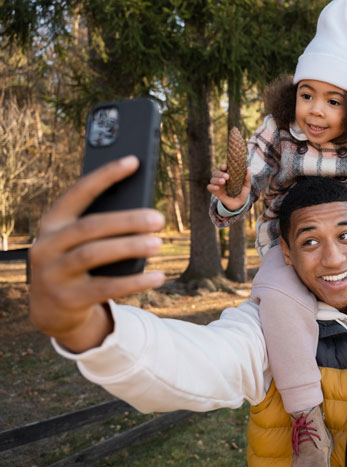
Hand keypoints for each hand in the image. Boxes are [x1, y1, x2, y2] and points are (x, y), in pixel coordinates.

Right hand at [29, 155, 165, 352]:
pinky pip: (106, 288)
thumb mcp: (79, 241)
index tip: (134, 161)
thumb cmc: (76, 263)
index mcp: (52, 223)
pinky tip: (159, 276)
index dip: (106, 175)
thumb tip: (144, 209)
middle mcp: (47, 246)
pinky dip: (135, 282)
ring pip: (94, 254)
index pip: (78, 192)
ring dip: (129, 247)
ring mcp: (53, 274)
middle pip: (90, 226)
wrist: (52, 310)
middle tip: (159, 219)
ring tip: (158, 244)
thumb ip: (101, 225)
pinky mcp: (68, 299)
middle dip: (127, 220)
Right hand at [207, 164, 251, 211]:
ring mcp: (217, 185)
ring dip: (217, 179)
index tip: (226, 166)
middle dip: (220, 173)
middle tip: (227, 177)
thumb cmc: (242, 192)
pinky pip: (209, 187)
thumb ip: (247, 178)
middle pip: (216, 172)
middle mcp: (221, 178)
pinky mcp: (215, 191)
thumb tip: (248, 169)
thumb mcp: (246, 186)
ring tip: (223, 182)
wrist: (239, 204)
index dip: (223, 166)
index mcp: (228, 174)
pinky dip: (212, 186)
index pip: (223, 168)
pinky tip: (217, 188)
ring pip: (212, 179)